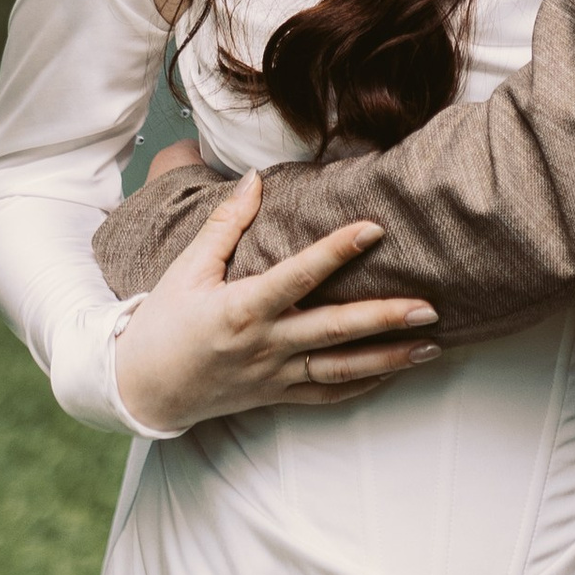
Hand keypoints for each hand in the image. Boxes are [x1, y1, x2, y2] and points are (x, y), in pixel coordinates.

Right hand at [113, 172, 441, 431]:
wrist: (142, 388)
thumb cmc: (163, 323)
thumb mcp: (187, 269)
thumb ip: (226, 224)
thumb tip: (255, 178)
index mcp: (242, 309)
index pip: (299, 275)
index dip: (337, 251)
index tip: (374, 228)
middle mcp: (265, 345)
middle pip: (335, 331)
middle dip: (385, 319)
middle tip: (430, 307)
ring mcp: (274, 376)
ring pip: (342, 370)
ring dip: (390, 358)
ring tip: (432, 345)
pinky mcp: (277, 396)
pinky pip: (328, 395)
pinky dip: (363, 385)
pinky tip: (396, 372)